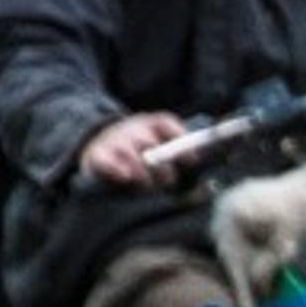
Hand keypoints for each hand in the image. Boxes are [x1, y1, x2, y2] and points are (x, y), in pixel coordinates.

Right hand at [77, 110, 191, 188]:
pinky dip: (116, 169)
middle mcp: (132, 128)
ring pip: (128, 151)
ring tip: (148, 184)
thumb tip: (207, 182)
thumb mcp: (158, 145)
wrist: (98, 144)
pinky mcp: (97, 155)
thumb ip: (178, 156)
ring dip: (141, 170)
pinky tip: (126, 177)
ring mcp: (114, 140)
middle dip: (161, 163)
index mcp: (150, 123)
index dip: (180, 139)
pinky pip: (105, 161)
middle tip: (169, 180)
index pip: (165, 123)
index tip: (192, 160)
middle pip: (147, 141)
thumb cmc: (139, 151)